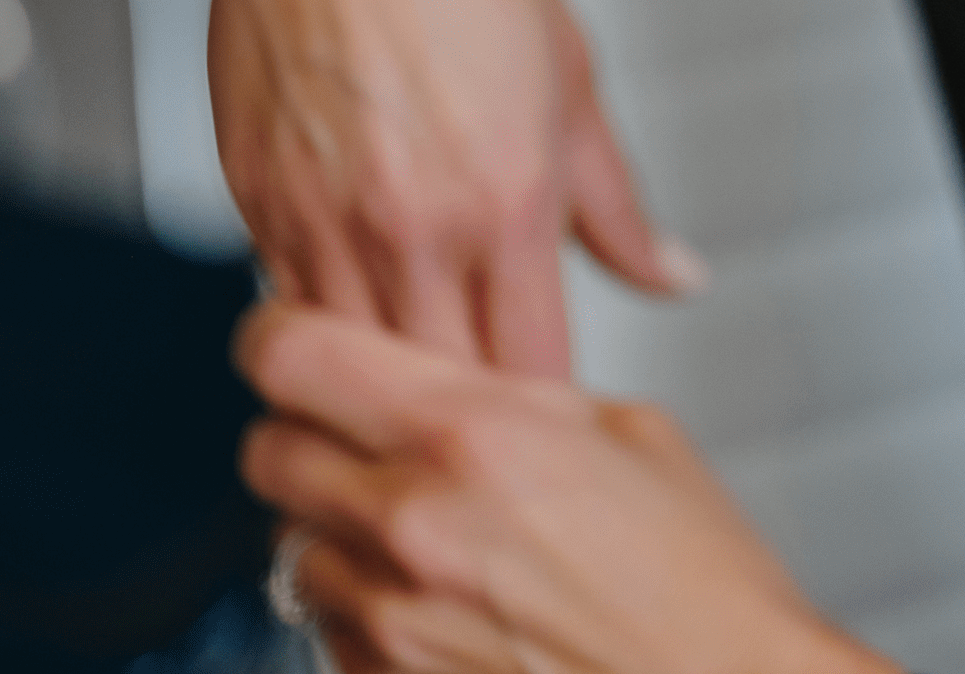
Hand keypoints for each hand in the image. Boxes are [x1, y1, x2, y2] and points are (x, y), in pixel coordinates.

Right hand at [175, 0, 700, 372]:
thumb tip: (671, 270)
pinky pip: (286, 307)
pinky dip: (321, 328)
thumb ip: (616, 200)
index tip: (558, 422)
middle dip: (466, 422)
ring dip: (383, 389)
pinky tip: (353, 316)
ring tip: (416, 388)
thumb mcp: (573, 70)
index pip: (533, 370)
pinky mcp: (253, 202)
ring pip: (349, 370)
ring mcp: (321, 220)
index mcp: (507, 195)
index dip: (548, 411)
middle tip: (489, 423)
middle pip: (438, 392)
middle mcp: (411, 223)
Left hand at [239, 302, 892, 673]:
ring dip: (332, 528)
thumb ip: (526, 398)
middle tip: (353, 429)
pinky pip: (327, 630)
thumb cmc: (698, 581)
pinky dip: (363, 608)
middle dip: (303, 432)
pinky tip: (435, 599)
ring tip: (413, 526)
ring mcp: (390, 619)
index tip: (290, 335)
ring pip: (288, 546)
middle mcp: (412, 521)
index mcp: (474, 430)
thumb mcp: (629, 433)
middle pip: (266, 451)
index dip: (282, 336)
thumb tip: (473, 386)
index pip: (296, 356)